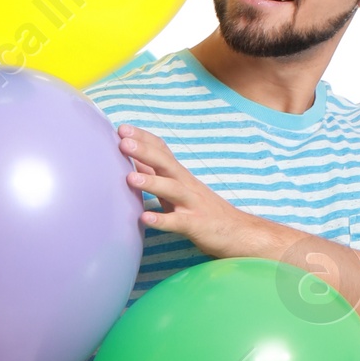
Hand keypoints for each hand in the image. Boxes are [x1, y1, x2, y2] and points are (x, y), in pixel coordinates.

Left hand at [116, 124, 248, 257]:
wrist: (237, 232)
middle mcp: (186, 185)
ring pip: (172, 189)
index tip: (122, 128)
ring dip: (151, 183)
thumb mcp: (178, 189)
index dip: (144, 138)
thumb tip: (134, 161)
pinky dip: (162, 220)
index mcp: (180, 176)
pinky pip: (178, 222)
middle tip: (123, 142)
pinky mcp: (195, 225)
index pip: (162, 150)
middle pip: (165, 163)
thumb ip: (156, 176)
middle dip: (145, 151)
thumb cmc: (202, 210)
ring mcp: (192, 204)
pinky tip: (145, 219)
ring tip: (130, 178)